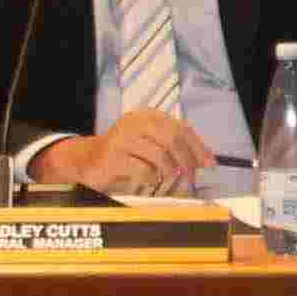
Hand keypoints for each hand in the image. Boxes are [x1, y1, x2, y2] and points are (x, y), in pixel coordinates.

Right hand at [35, 108, 214, 195]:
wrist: (87, 160)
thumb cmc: (125, 154)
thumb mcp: (151, 144)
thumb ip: (176, 148)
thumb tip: (205, 161)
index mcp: (147, 116)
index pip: (181, 128)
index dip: (198, 147)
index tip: (209, 164)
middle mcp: (134, 122)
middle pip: (173, 139)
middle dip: (187, 161)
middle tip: (192, 176)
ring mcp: (122, 139)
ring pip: (160, 155)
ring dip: (170, 171)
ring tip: (169, 177)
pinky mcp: (112, 158)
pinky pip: (143, 170)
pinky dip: (152, 178)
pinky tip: (148, 179)